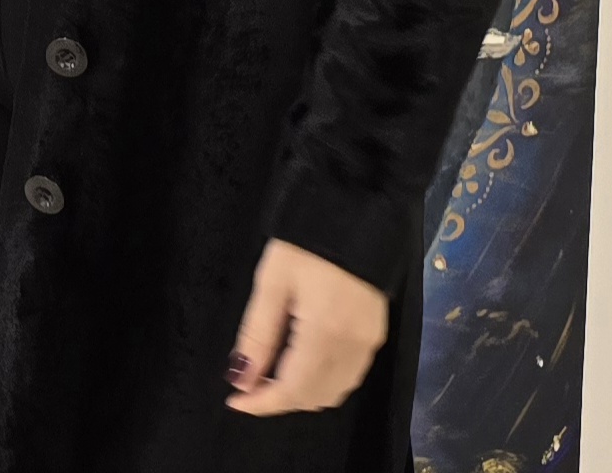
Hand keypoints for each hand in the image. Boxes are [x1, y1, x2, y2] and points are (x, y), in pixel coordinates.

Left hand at [226, 238, 387, 416]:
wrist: (356, 209)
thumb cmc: (305, 240)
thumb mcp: (272, 281)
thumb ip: (257, 334)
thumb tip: (241, 378)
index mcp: (324, 334)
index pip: (292, 390)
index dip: (262, 403)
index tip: (234, 400)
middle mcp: (352, 348)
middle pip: (315, 397)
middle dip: (279, 398)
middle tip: (250, 380)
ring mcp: (369, 343)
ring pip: (334, 391)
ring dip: (302, 392)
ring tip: (271, 370)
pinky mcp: (376, 334)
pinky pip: (349, 375)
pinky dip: (323, 380)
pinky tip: (302, 361)